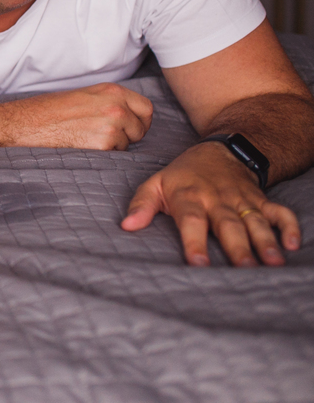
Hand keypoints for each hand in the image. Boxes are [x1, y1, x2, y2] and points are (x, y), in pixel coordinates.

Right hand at [21, 83, 152, 149]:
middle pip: (141, 128)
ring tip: (91, 137)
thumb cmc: (55, 108)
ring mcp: (111, 126)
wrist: (31, 121)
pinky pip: (115, 153)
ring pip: (128, 143)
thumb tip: (131, 114)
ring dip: (115, 144)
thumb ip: (112, 101)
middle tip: (110, 135)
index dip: (141, 120)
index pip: (146, 108)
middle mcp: (116, 107)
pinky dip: (104, 152)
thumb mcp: (88, 94)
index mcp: (113, 91)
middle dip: (130, 135)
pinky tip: (86, 144)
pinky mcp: (103, 144)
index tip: (134, 126)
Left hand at [121, 141, 300, 265]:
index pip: (191, 221)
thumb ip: (141, 204)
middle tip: (245, 269)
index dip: (195, 241)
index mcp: (189, 197)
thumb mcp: (156, 183)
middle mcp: (217, 199)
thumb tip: (126, 226)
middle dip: (237, 246)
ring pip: (255, 220)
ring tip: (273, 262)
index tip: (198, 263)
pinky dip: (288, 226)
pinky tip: (293, 244)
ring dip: (265, 241)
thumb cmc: (183, 175)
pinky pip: (278, 212)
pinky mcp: (260, 199)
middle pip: (228, 224)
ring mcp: (241, 199)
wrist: (218, 150)